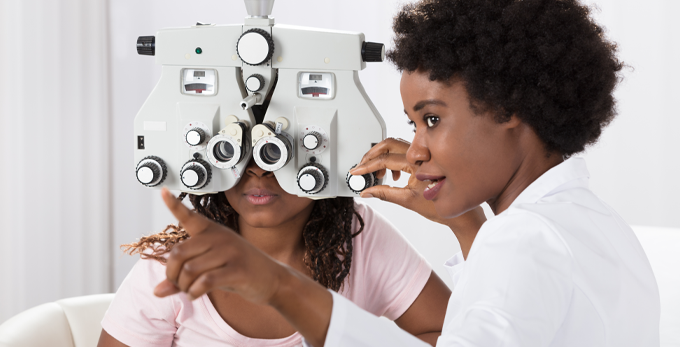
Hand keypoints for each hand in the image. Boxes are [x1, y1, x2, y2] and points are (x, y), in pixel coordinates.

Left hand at [154, 188, 333, 345]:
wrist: (272, 279)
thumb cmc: (238, 270)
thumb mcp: (211, 268)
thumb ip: (183, 277)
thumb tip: (157, 291)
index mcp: (212, 231)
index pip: (189, 216)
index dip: (174, 205)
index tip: (163, 191)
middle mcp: (219, 238)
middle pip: (178, 254)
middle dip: (173, 275)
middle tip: (179, 284)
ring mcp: (230, 252)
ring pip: (189, 270)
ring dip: (184, 286)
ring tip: (191, 291)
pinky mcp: (237, 269)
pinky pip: (205, 281)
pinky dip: (195, 292)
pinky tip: (196, 294)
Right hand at [351, 138, 485, 231]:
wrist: (459, 213)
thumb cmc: (440, 206)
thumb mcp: (407, 201)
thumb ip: (384, 193)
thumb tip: (367, 192)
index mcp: (416, 164)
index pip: (385, 159)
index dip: (367, 166)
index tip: (356, 172)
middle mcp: (421, 155)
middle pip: (388, 144)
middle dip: (371, 155)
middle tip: (361, 167)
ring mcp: (423, 156)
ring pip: (395, 147)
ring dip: (381, 157)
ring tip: (375, 173)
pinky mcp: (424, 159)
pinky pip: (403, 152)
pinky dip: (392, 160)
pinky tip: (391, 174)